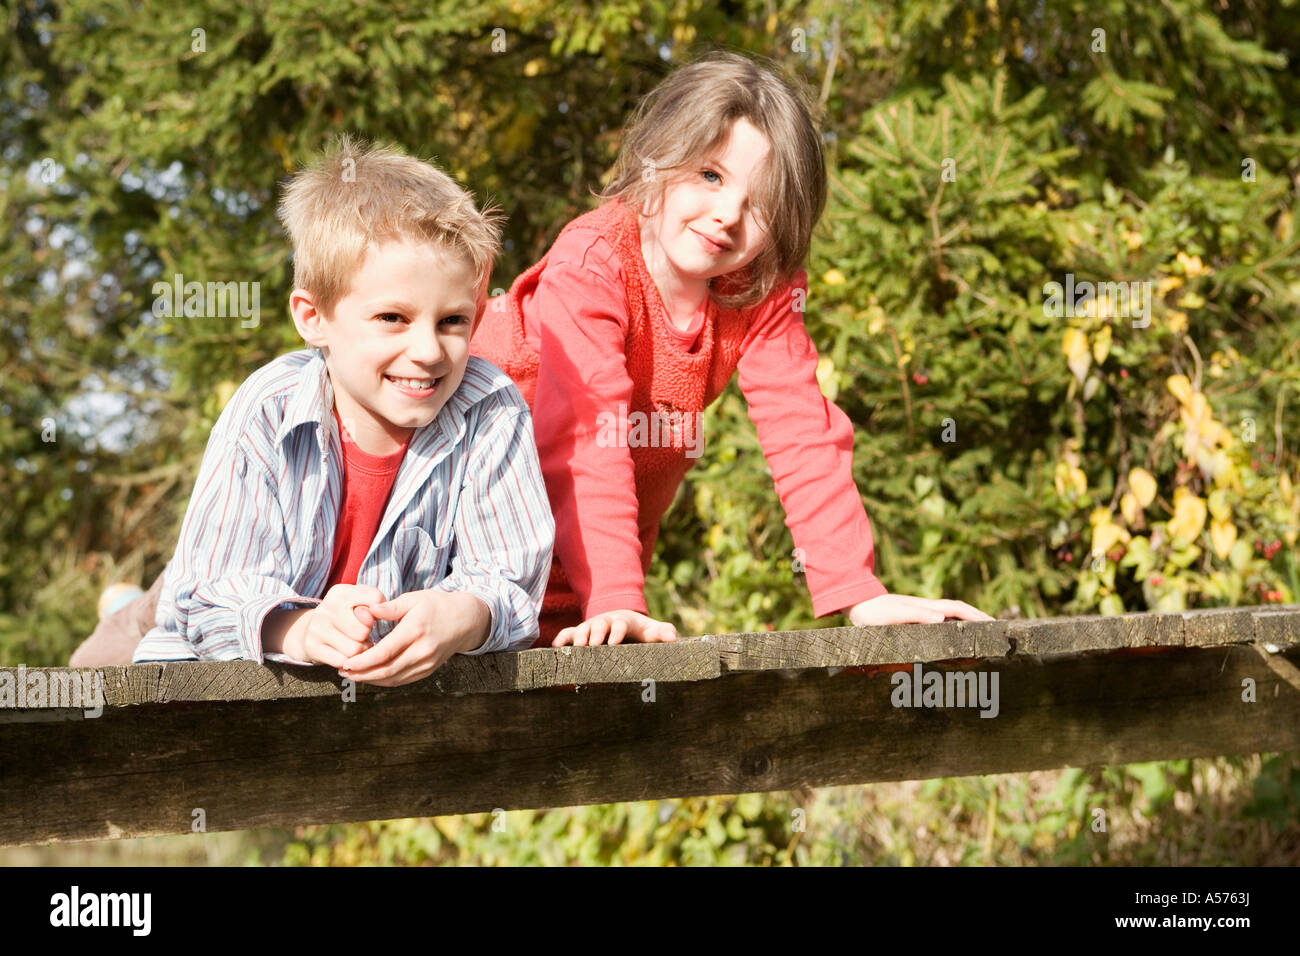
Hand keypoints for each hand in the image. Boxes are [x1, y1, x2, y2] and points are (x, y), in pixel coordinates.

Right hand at [282, 583, 386, 666]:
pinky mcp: (312, 646)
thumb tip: (373, 616)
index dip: (379, 612)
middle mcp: (326, 607)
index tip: (370, 615)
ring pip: (355, 649)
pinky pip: (343, 661)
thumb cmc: (345, 617)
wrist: (310, 631)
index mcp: (340, 592)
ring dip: (358, 650)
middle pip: (364, 630)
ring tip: (352, 643)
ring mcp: (316, 627)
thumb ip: (374, 602)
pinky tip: (343, 653)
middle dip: (366, 635)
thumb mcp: (359, 602)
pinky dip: (348, 662)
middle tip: (358, 634)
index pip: (375, 599)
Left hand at [338, 589, 489, 685]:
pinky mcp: (428, 670)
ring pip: (394, 679)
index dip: (363, 661)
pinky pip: (403, 680)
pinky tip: (371, 676)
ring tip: (352, 675)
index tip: (345, 662)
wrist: (466, 620)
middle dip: (362, 674)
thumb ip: (390, 607)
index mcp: (416, 630)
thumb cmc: (437, 605)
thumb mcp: (414, 598)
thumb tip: (366, 610)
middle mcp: (422, 651)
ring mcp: (427, 663)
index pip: (385, 652)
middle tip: (342, 671)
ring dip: (371, 680)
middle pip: (387, 670)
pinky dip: (385, 680)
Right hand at [553, 609, 677, 646]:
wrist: (625, 621)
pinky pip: (568, 633)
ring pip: (582, 629)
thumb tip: (673, 638)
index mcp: (623, 621)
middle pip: (598, 625)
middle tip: (592, 646)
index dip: (616, 632)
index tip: (614, 643)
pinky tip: (556, 647)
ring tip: (576, 650)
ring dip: (578, 638)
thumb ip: (664, 633)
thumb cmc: (640, 631)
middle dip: (595, 634)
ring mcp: (591, 627)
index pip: (619, 624)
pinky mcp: (581, 633)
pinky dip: (562, 638)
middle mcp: (605, 622)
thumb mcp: (652, 631)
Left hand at [845, 593, 994, 625]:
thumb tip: (942, 618)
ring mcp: (922, 612)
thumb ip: (918, 615)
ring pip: (951, 616)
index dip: (977, 616)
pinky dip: (952, 627)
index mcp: (928, 607)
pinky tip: (953, 636)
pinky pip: (941, 622)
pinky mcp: (915, 618)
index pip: (959, 610)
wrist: (857, 605)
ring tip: (981, 634)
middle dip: (978, 618)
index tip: (994, 624)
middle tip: (996, 629)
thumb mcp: (896, 615)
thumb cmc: (875, 612)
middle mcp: (928, 608)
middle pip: (960, 611)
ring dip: (967, 622)